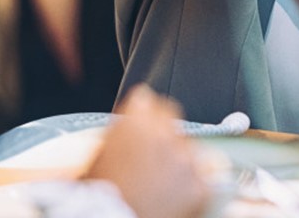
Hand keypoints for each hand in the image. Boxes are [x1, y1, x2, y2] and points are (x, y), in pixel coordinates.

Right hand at [84, 85, 209, 217]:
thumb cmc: (98, 197)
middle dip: (163, 131)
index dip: (143, 113)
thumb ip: (118, 136)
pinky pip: (202, 177)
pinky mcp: (202, 186)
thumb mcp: (96, 159)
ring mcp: (187, 161)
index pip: (148, 100)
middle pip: (173, 118)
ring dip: (178, 160)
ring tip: (158, 183)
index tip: (142, 121)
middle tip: (151, 153)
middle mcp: (166, 136)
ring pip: (189, 149)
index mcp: (136, 124)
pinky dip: (191, 185)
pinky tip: (172, 197)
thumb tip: (128, 126)